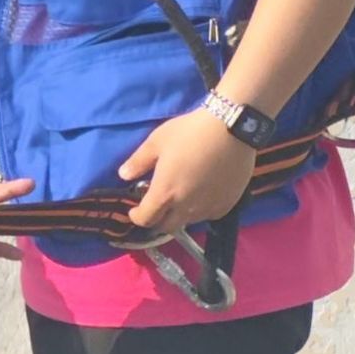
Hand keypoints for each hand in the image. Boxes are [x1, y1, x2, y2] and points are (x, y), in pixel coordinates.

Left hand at [119, 110, 256, 234]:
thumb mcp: (157, 142)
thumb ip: (138, 162)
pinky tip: (203, 195)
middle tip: (158, 205)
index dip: (137, 217)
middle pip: (167, 226)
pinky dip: (202, 210)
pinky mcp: (227, 204)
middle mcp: (185, 207)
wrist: (231, 127)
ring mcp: (208, 208)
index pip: (145, 219)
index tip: (135, 210)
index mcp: (164, 193)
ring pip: (189, 221)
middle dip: (158, 219)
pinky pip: (210, 214)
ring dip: (180, 214)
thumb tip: (123, 175)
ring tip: (181, 197)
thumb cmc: (190, 132)